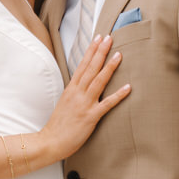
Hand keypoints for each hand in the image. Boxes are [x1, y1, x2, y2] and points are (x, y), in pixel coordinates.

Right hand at [41, 35, 129, 159]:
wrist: (50, 141)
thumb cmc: (58, 124)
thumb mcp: (65, 102)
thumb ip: (75, 91)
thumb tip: (84, 82)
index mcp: (71, 89)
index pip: (83, 65)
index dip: (91, 50)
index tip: (98, 38)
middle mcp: (77, 93)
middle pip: (91, 68)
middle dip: (101, 52)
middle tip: (110, 38)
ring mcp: (84, 104)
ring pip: (98, 81)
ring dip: (109, 67)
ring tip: (119, 55)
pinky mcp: (90, 117)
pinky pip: (107, 104)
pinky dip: (118, 95)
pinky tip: (128, 87)